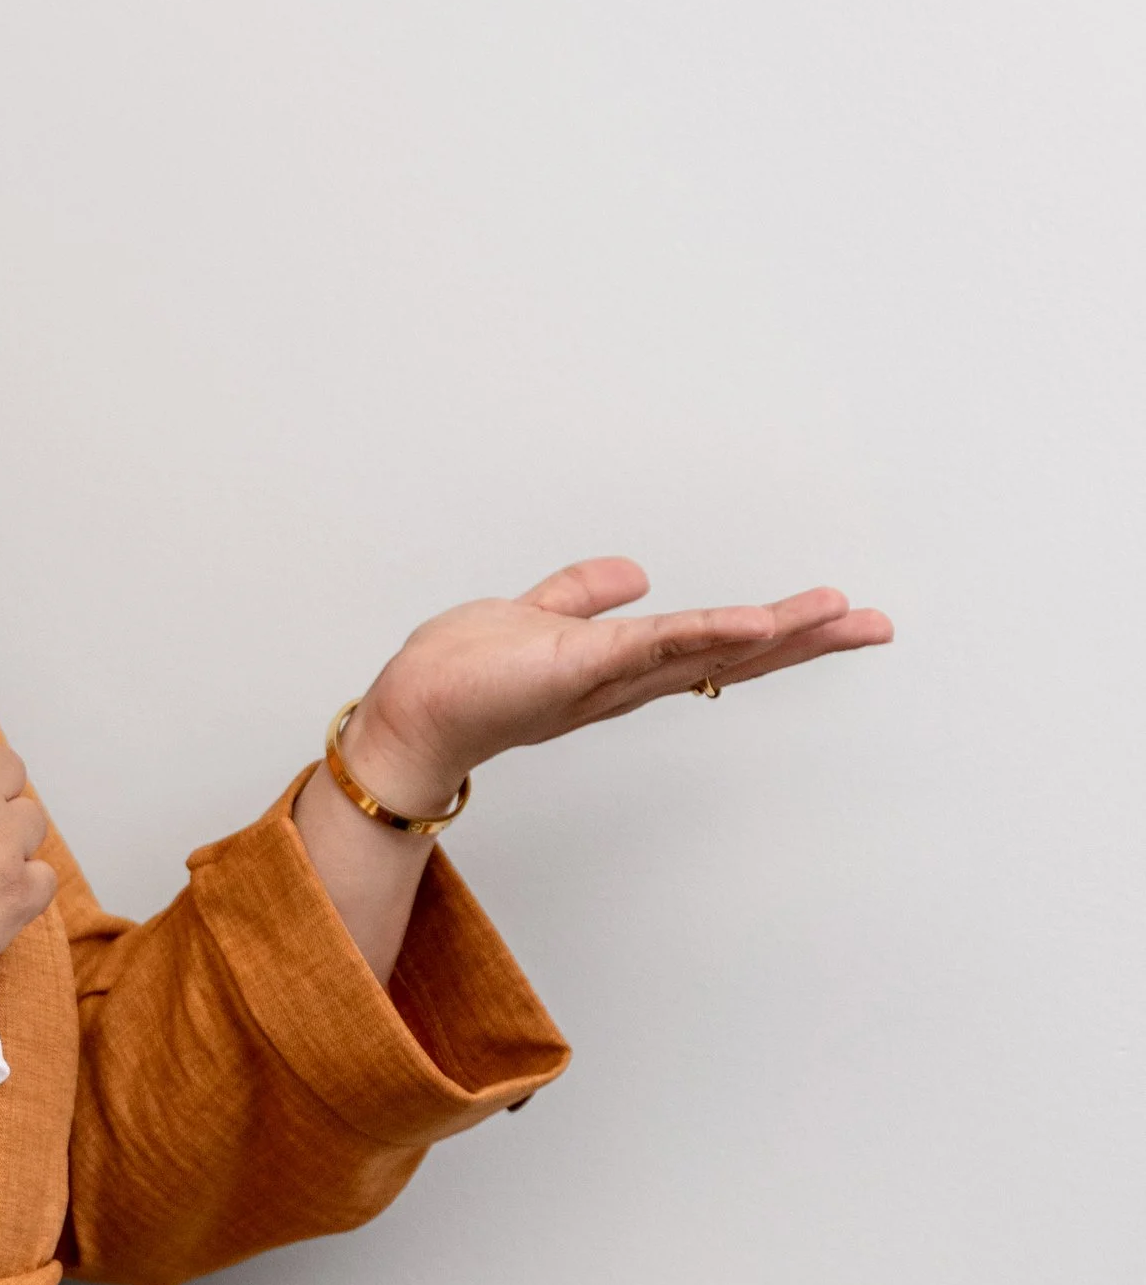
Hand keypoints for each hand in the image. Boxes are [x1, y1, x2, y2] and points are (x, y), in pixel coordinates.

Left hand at [342, 557, 894, 816]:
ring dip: (775, 635)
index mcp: (625, 665)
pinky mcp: (576, 669)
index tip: (837, 616)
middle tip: (875, 625)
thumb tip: (637, 570)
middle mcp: (627, 680)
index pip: (716, 645)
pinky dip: (703, 636)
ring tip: (837, 616)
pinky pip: (650, 648)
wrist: (408, 713)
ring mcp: (606, 677)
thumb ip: (581, 594)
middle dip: (806, 642)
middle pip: (732, 657)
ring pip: (706, 651)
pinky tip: (754, 624)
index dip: (778, 633)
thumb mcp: (534, 617)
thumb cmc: (460, 675)